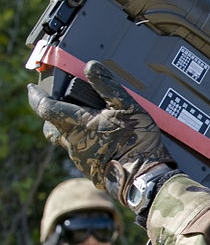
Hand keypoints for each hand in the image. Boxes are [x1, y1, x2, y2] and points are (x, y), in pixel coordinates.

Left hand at [27, 61, 172, 207]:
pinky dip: (86, 144)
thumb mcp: (128, 108)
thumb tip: (91, 67)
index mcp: (78, 124)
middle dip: (53, 116)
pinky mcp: (89, 169)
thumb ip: (108, 87)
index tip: (32, 88)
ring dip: (73, 131)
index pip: (45, 108)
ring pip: (66, 141)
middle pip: (52, 126)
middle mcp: (72, 142)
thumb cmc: (136, 141)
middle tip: (62, 107)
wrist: (143, 177)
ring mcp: (79, 158)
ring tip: (91, 125)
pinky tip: (103, 142)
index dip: (36, 96)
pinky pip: (81, 153)